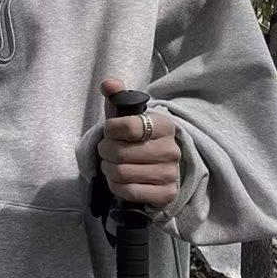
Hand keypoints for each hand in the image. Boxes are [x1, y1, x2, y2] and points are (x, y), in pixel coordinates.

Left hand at [98, 77, 181, 207]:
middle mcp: (171, 149)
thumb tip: (108, 83)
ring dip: (108, 169)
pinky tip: (119, 180)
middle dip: (105, 151)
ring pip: (122, 173)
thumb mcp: (127, 116)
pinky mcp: (167, 194)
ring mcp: (171, 173)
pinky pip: (129, 191)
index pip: (129, 127)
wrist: (156, 165)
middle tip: (106, 150)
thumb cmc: (136, 137)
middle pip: (121, 153)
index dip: (111, 130)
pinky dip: (116, 186)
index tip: (110, 131)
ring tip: (111, 164)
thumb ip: (116, 97)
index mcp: (164, 125)